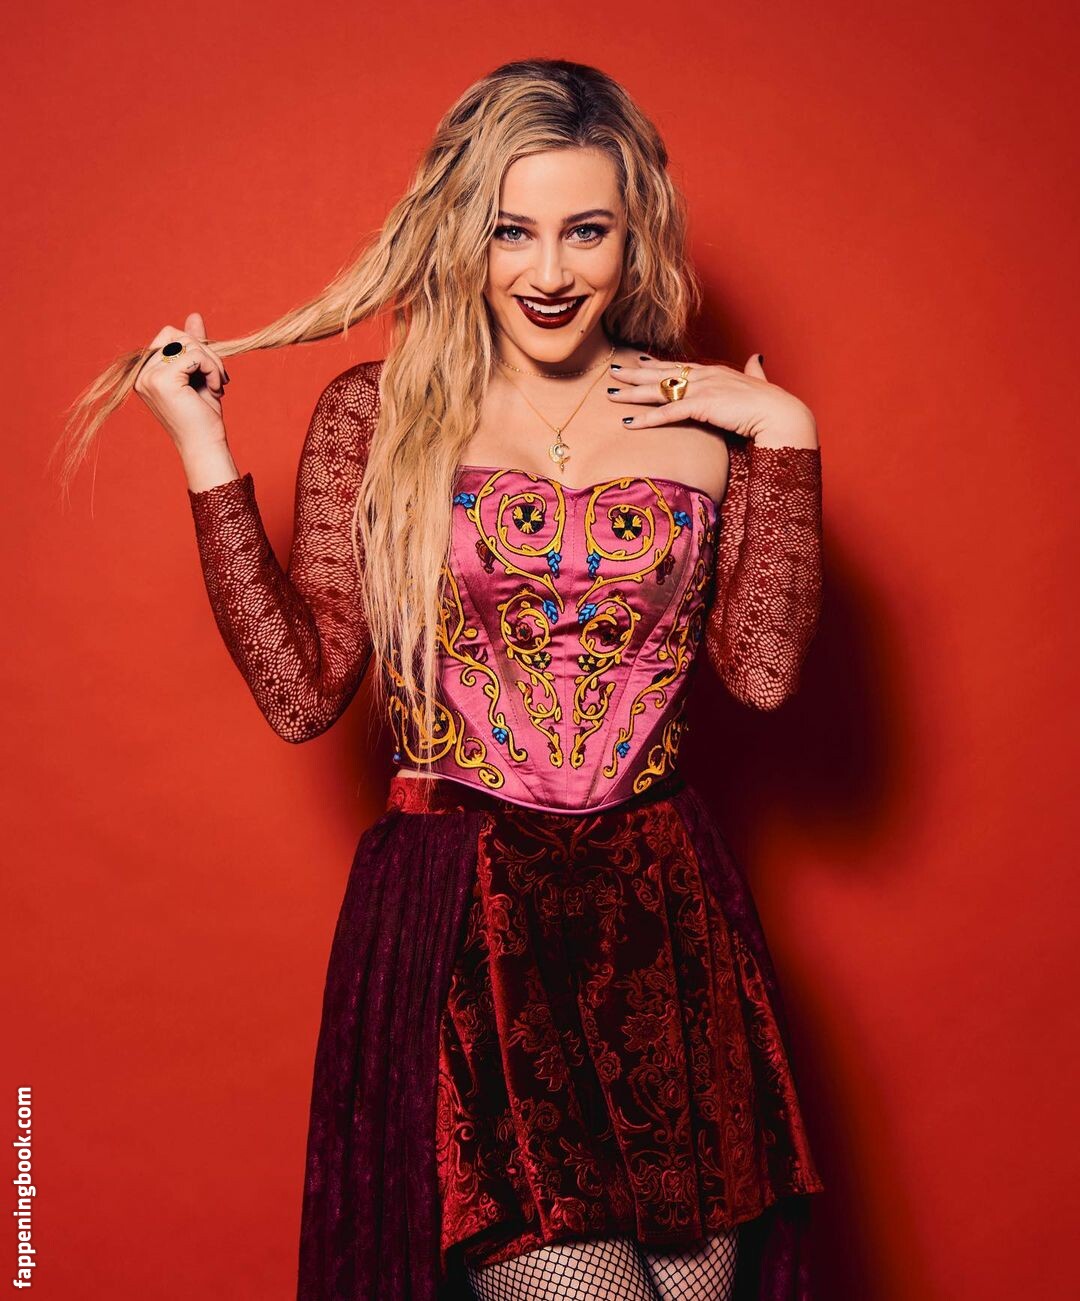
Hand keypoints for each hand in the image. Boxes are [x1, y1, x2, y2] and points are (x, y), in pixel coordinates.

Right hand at [133, 311, 230, 449]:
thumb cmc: (203, 416)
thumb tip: (194, 315)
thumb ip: (193, 346)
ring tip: (219, 385)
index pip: (169, 336)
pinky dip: (213, 368)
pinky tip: (217, 389)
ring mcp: (148, 377)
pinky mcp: (162, 380)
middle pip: (176, 335)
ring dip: (212, 361)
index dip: (196, 348)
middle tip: (220, 378)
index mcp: (144, 372)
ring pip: (187, 343)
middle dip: (205, 352)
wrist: (206, 446)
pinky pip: (194, 355)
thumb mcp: (199, 374)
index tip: (212, 372)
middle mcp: (141, 374)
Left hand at [606, 353, 817, 447]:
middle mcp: (704, 376)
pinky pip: (667, 413)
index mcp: (715, 372)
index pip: (679, 367)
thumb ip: (754, 371)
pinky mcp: (702, 406)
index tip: (638, 363)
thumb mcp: (759, 382)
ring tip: (610, 395)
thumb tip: (756, 357)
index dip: (657, 366)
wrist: (780, 413)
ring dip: (632, 394)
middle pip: (662, 374)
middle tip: (613, 373)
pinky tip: (628, 423)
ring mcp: (702, 389)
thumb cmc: (771, 403)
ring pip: (658, 391)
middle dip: (634, 374)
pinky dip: (646, 418)